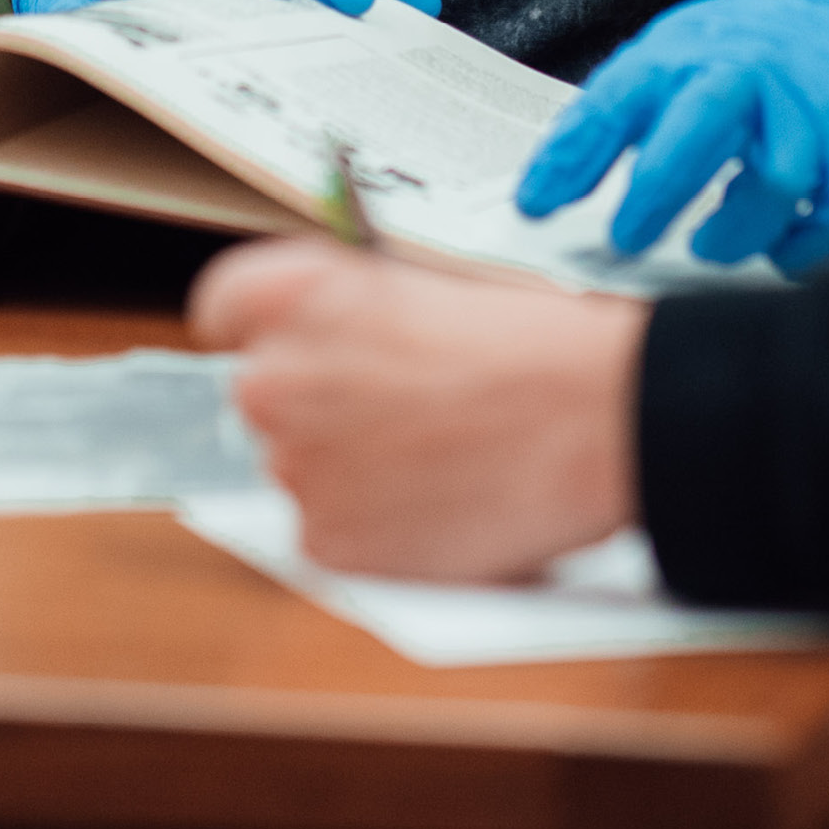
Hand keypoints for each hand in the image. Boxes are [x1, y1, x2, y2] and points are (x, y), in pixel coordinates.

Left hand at [194, 240, 642, 580]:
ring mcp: (297, 468)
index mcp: (297, 294)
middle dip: (319, 402)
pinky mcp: (329, 543)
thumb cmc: (539, 346)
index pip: (225, 306)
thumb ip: (360, 307)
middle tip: (399, 408)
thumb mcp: (433, 285)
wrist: (603, 421)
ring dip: (349, 468)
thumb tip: (340, 331)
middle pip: (264, 393)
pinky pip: (329, 535)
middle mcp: (276, 378)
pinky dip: (374, 528)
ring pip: (300, 468)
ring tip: (439, 459)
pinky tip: (440, 505)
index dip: (263, 326)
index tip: (291, 341)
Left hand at [514, 0, 828, 274]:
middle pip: (703, 126)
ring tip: (708, 248)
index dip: (574, 156)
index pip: (618, 99)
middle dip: (661, 188)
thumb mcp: (653, 70)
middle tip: (628, 239)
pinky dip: (808, 250)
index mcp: (685, 53)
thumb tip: (532, 200)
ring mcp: (811, 108)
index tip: (536, 208)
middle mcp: (750, 73)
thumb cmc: (728, 60)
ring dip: (738, 229)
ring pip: (780, 177)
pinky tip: (780, 256)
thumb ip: (593, 132)